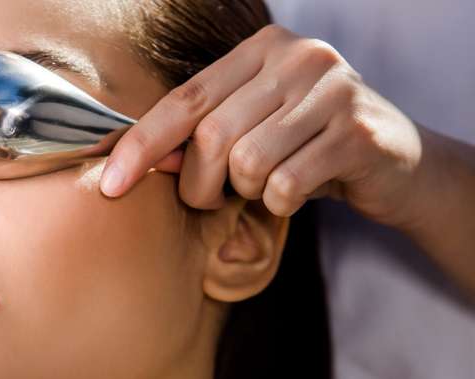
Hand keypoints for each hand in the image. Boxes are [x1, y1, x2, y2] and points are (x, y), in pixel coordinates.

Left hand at [101, 24, 429, 230]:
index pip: (185, 98)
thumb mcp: (252, 129)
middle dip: (200, 185)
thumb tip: (138, 163)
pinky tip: (299, 192)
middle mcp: (298, 57)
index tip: (110, 185)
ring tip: (268, 186)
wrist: (396, 162)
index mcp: (262, 49)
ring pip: (248, 163)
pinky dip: (282, 203)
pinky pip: (287, 184)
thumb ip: (201, 136)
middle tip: (213, 199)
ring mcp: (333, 90)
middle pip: (212, 136)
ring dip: (247, 193)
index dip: (143, 144)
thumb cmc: (305, 145)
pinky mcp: (358, 132)